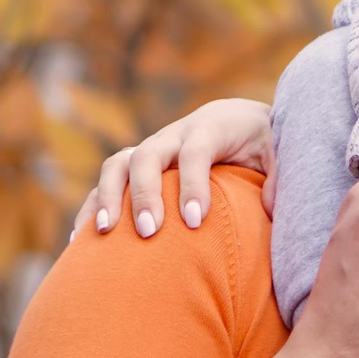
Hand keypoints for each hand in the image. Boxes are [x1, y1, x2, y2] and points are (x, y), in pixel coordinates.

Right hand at [71, 98, 273, 241]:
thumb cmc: (261, 141)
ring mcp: (151, 148)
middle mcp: (174, 134)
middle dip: (144, 194)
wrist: (239, 119)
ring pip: (119, 164)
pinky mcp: (137, 164)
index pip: (195, 153)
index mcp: (210, 127)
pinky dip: (91, 206)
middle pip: (148, 156)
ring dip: (108, 197)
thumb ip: (278, 173)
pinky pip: (107, 182)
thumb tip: (268, 204)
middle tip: (150, 233)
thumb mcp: (279, 149)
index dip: (192, 186)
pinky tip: (79, 239)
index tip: (195, 223)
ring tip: (105, 233)